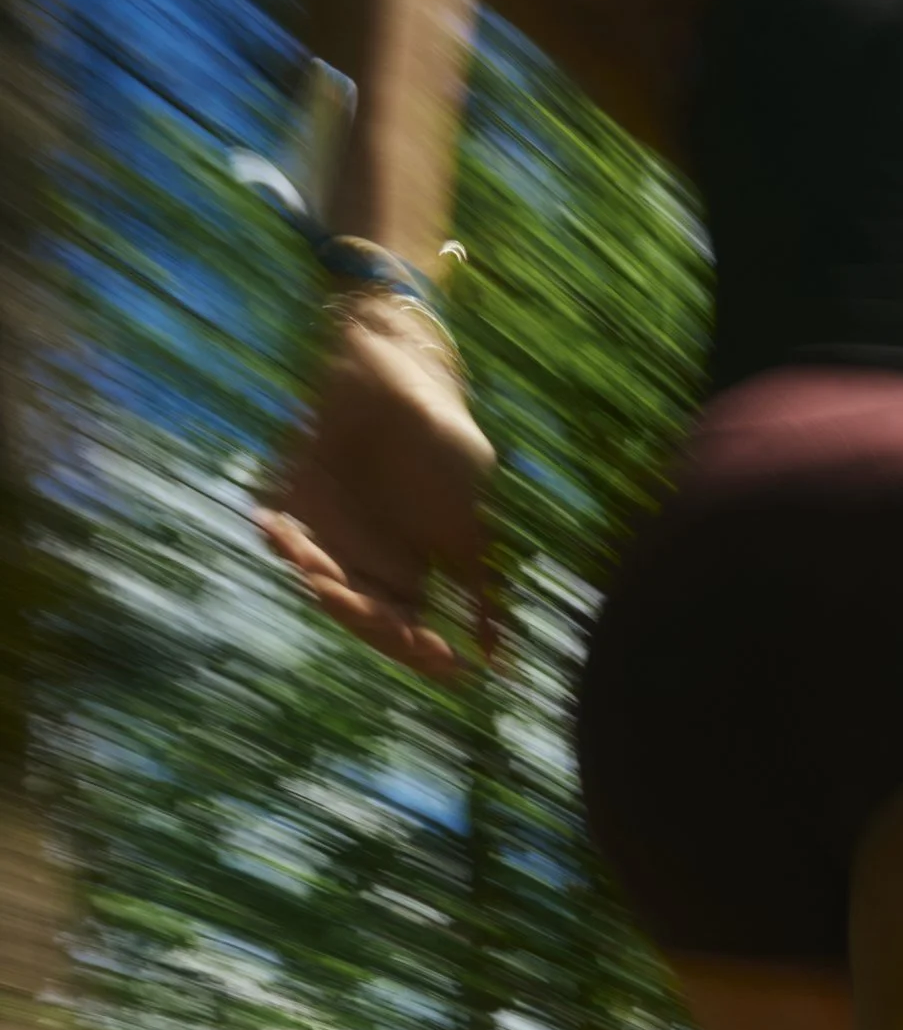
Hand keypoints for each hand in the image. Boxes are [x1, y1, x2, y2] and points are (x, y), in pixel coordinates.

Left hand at [257, 299, 495, 682]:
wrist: (392, 369)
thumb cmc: (441, 438)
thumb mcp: (471, 513)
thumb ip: (481, 582)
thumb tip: (498, 656)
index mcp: (410, 576)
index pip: (411, 635)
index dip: (425, 656)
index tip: (448, 660)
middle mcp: (367, 566)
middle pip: (363, 618)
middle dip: (361, 615)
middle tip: (356, 601)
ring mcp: (328, 538)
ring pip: (320, 581)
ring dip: (317, 577)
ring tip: (312, 564)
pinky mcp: (294, 500)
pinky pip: (280, 535)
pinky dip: (278, 538)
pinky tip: (276, 526)